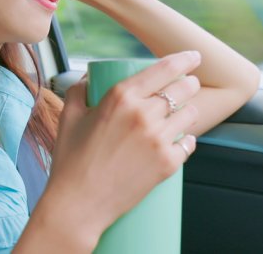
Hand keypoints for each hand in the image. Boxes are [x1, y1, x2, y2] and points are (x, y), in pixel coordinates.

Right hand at [44, 50, 200, 239]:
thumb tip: (88, 77)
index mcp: (120, 96)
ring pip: (190, 114)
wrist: (78, 205)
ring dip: (189, 110)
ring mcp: (158, 139)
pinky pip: (189, 144)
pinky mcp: (167, 164)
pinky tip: (182, 140)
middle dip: (190, 83)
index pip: (164, 69)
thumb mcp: (69, 117)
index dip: (184, 59)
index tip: (194, 56)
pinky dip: (187, 140)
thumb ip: (78, 90)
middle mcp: (143, 114)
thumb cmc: (71, 161)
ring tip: (183, 113)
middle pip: (183, 89)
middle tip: (189, 84)